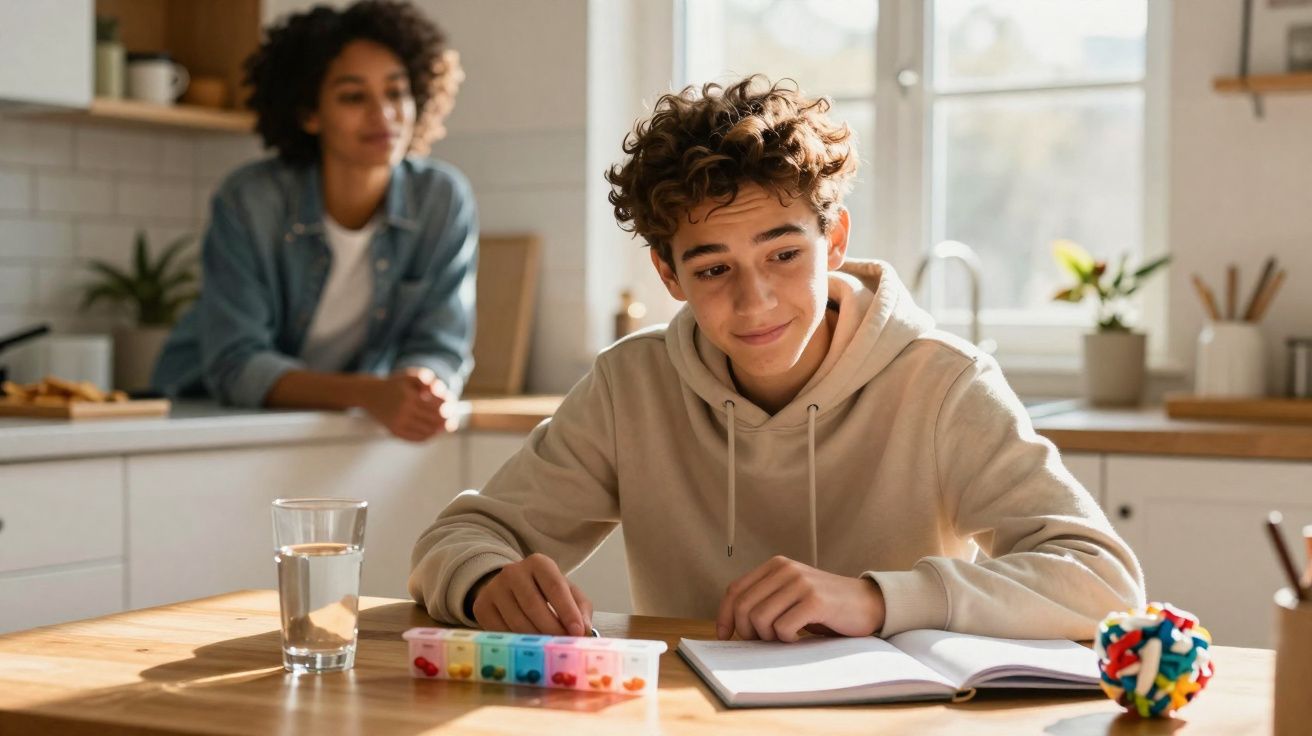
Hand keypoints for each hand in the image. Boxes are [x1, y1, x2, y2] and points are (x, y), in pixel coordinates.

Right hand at [361, 367, 456, 440]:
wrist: (370, 394)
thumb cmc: (395, 384)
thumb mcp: (410, 376)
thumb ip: (427, 379)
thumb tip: (440, 391)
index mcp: (409, 398)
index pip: (436, 407)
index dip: (449, 408)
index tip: (454, 406)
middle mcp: (403, 413)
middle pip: (434, 421)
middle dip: (447, 421)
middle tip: (453, 420)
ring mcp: (398, 424)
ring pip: (427, 432)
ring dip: (439, 430)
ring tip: (445, 426)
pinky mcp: (395, 432)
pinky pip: (416, 438)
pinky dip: (428, 436)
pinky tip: (433, 432)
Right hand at [471, 553, 593, 635]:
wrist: (511, 588)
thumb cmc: (546, 592)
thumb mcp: (567, 593)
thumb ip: (579, 609)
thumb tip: (584, 630)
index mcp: (538, 563)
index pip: (554, 587)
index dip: (567, 611)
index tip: (578, 632)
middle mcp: (513, 571)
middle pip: (533, 605)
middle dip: (552, 629)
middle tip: (563, 646)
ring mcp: (494, 588)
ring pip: (517, 622)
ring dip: (536, 640)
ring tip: (549, 650)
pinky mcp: (481, 606)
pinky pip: (501, 632)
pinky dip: (517, 643)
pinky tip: (528, 647)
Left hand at [716, 556, 885, 642]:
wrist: (867, 603)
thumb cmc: (824, 606)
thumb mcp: (790, 594)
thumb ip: (765, 599)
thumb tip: (732, 625)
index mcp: (776, 565)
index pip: (735, 591)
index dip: (725, 616)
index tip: (725, 635)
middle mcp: (786, 570)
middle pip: (744, 607)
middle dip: (747, 631)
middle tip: (763, 641)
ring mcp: (801, 584)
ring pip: (760, 619)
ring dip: (769, 637)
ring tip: (785, 636)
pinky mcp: (815, 601)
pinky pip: (783, 628)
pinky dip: (787, 639)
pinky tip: (799, 637)